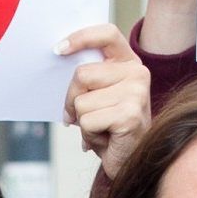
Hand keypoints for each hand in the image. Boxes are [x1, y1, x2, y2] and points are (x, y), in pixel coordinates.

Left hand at [63, 22, 150, 178]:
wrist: (131, 162)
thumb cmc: (111, 129)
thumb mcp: (98, 96)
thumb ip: (87, 78)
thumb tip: (60, 59)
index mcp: (129, 63)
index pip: (106, 34)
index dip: (81, 37)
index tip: (58, 50)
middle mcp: (138, 73)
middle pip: (82, 74)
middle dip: (73, 100)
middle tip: (83, 116)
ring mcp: (137, 93)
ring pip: (82, 102)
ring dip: (83, 122)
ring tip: (101, 129)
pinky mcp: (130, 115)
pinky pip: (88, 122)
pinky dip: (89, 136)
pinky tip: (106, 139)